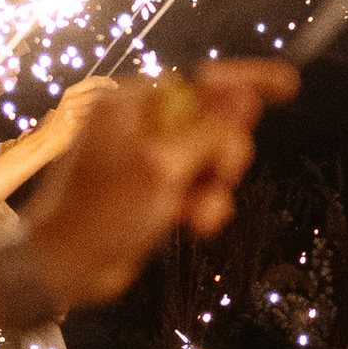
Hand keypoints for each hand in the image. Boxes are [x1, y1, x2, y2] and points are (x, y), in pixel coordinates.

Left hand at [18, 62, 294, 305]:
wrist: (62, 268)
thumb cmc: (98, 214)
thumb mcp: (162, 166)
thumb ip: (208, 129)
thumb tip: (243, 94)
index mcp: (129, 103)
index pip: (200, 80)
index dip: (245, 82)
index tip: (285, 85)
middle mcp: (135, 124)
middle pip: (210, 120)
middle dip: (224, 152)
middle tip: (221, 174)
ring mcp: (142, 158)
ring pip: (206, 158)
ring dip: (214, 187)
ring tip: (202, 215)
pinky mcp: (148, 190)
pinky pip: (193, 186)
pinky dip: (201, 204)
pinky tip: (197, 224)